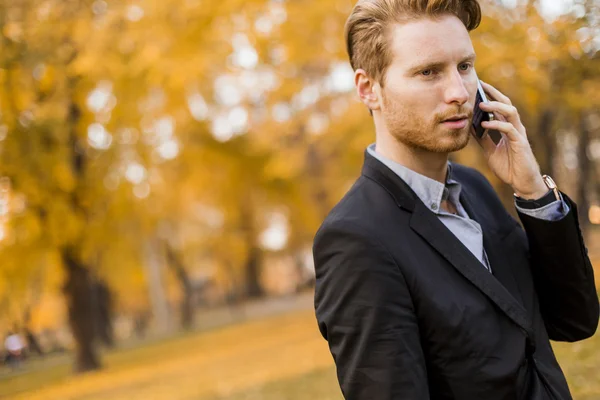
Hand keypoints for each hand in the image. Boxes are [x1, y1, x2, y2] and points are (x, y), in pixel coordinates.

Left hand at [474, 81, 547, 199]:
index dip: (490, 96)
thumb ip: (482, 139)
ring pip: (510, 112)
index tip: (478, 86)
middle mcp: (515, 127)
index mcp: (508, 127)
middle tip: (480, 85)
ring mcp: (518, 133)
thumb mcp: (490, 150)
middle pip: (506, 103)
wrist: (521, 182)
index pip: (499, 106)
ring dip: (495, 106)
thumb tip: (470, 127)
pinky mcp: (520, 143)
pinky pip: (509, 129)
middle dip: (494, 93)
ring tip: (481, 104)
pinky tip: (485, 124)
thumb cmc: (508, 166)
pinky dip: (497, 124)